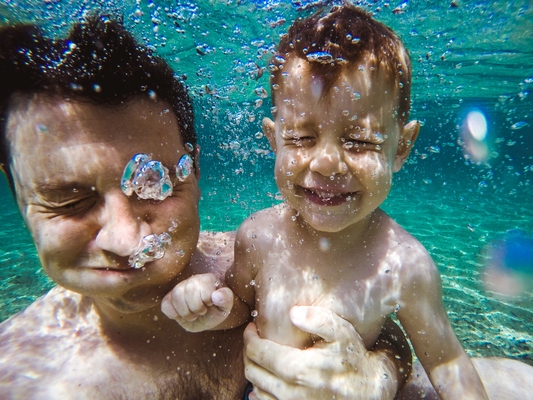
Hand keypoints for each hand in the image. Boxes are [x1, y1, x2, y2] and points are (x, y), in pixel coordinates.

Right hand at [161, 273, 232, 331]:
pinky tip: (181, 316)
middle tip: (201, 312)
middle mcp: (192, 281)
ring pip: (175, 295)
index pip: (202, 283)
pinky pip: (165, 304)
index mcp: (207, 279)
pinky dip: (173, 313)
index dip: (206, 299)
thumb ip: (226, 299)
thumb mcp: (226, 306)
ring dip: (185, 311)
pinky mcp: (169, 299)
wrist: (207, 318)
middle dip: (195, 306)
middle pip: (188, 289)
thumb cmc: (217, 310)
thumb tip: (217, 296)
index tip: (210, 305)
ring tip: (193, 316)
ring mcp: (179, 289)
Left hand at [243, 306, 398, 399]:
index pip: (259, 353)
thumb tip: (293, 312)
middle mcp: (291, 393)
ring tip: (261, 356)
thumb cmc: (353, 358)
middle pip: (253, 371)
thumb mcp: (341, 333)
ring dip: (254, 371)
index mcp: (299, 370)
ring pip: (256, 389)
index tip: (252, 328)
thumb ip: (318, 319)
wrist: (368, 391)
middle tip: (253, 340)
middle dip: (248, 353)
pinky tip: (265, 380)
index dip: (250, 339)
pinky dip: (259, 392)